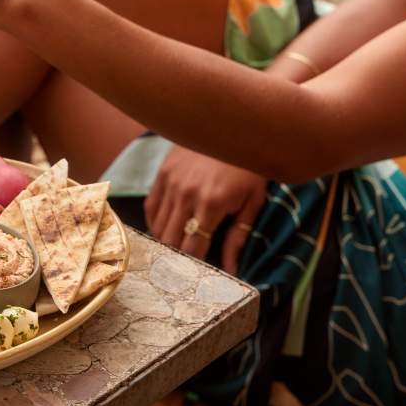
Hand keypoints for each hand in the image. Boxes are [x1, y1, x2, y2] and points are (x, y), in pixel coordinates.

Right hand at [145, 144, 266, 273]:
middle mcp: (187, 195)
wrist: (234, 126)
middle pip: (171, 240)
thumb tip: (231, 269)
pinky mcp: (163, 173)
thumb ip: (239, 237)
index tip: (195, 279)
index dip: (193, 267)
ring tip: (172, 254)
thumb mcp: (253, 202)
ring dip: (165, 242)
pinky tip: (165, 230)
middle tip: (181, 271)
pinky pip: (151, 207)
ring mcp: (172, 183)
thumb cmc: (250, 167)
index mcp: (212, 204)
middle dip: (176, 259)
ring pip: (159, 226)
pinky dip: (155, 223)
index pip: (194, 248)